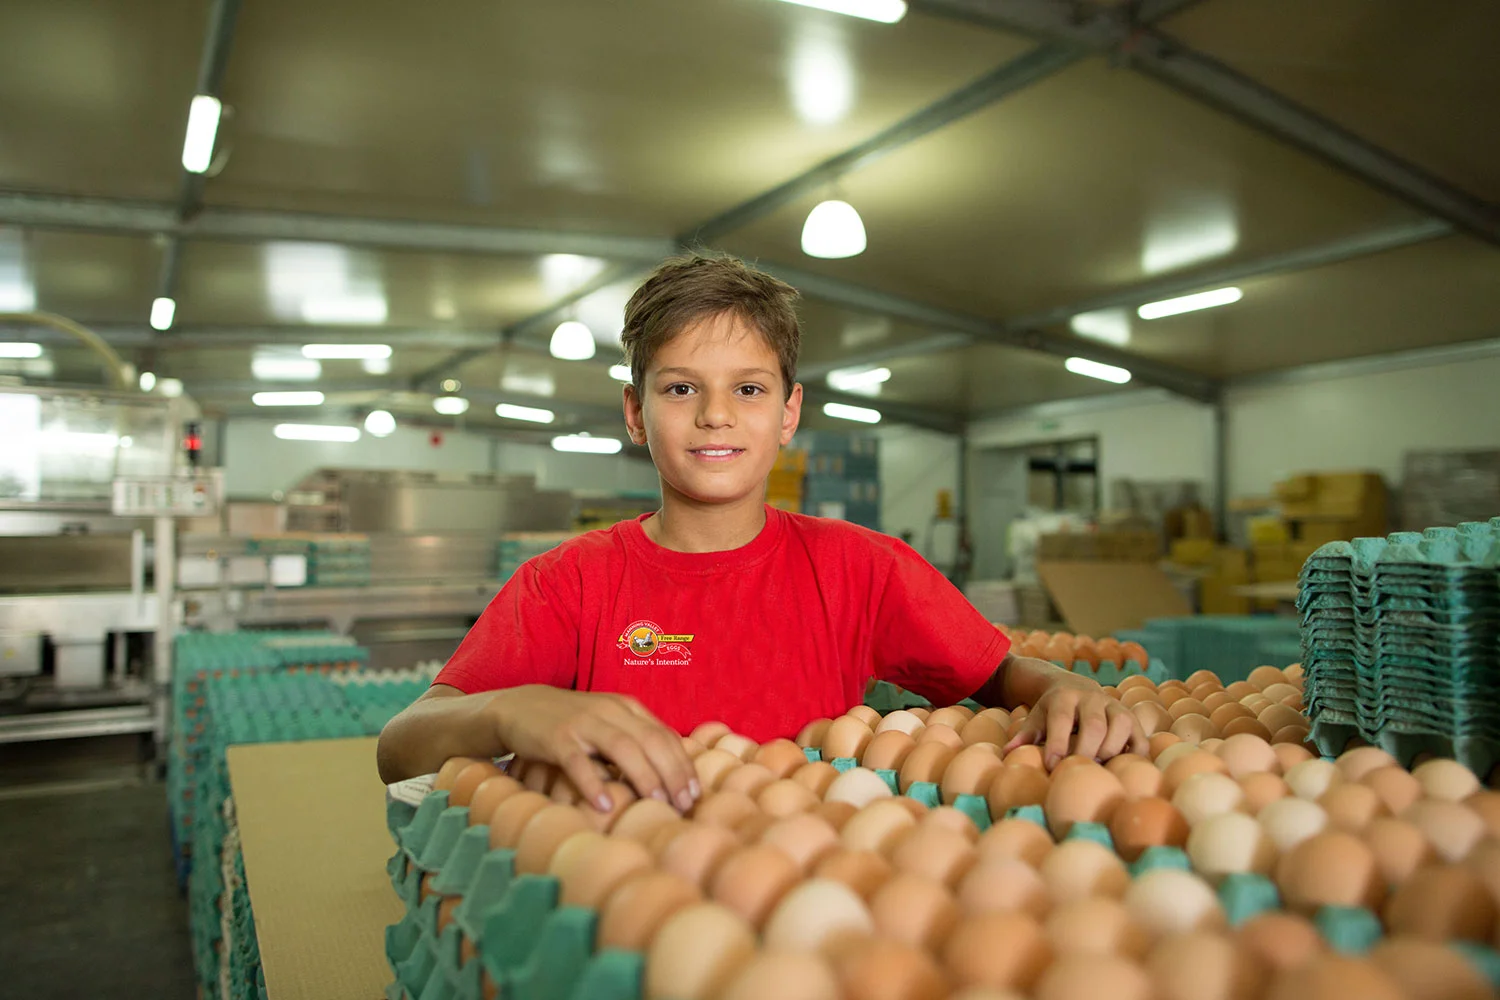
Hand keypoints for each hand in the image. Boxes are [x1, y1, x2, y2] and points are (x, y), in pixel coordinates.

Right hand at [485, 685, 698, 812]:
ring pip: (622, 748)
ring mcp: (583, 723)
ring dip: (644, 777)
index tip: (695, 794)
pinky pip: (578, 761)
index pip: (664, 736)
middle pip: (651, 741)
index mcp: (627, 708)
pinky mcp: (556, 737)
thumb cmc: (572, 723)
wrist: (519, 706)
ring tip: (657, 803)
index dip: (683, 765)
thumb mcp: (608, 724)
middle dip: (673, 773)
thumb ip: (634, 741)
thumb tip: (668, 776)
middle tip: (684, 805)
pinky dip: (592, 783)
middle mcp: (610, 711)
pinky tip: (604, 804)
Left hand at [1003, 679, 1146, 769]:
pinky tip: (1121, 769)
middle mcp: (1092, 698)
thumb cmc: (1052, 710)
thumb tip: (1008, 753)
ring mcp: (1114, 706)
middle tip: (1078, 772)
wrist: (1076, 686)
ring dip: (1110, 752)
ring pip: (1120, 727)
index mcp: (1064, 697)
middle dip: (1086, 751)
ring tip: (1097, 769)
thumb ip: (1024, 736)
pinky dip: (1135, 756)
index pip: (1062, 719)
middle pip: (1093, 724)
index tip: (1052, 766)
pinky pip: (1140, 739)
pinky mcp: (1132, 719)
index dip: (1058, 742)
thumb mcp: (1035, 717)